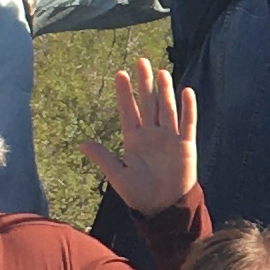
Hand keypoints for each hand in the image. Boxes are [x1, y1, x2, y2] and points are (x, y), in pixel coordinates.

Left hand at [77, 55, 197, 217]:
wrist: (163, 209)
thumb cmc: (140, 194)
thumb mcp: (117, 175)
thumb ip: (102, 157)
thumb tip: (81, 143)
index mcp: (134, 140)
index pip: (128, 111)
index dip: (124, 93)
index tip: (119, 74)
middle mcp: (152, 135)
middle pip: (148, 103)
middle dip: (144, 83)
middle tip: (141, 61)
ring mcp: (169, 139)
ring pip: (166, 109)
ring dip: (164, 91)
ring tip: (161, 71)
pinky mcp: (185, 146)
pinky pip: (187, 123)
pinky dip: (188, 108)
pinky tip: (186, 92)